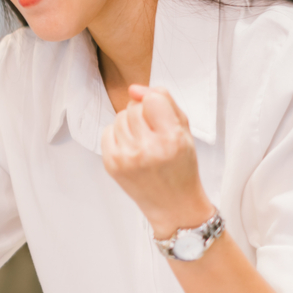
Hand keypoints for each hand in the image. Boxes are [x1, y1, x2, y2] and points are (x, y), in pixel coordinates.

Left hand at [100, 85, 213, 238]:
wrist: (174, 204)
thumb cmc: (181, 165)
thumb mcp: (185, 131)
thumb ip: (164, 102)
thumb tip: (134, 88)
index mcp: (172, 138)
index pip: (153, 99)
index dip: (155, 103)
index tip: (160, 115)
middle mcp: (148, 148)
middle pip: (134, 108)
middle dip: (143, 115)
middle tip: (154, 133)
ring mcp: (127, 157)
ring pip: (119, 118)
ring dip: (130, 125)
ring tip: (144, 142)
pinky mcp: (111, 164)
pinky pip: (107, 132)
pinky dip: (118, 136)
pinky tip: (131, 149)